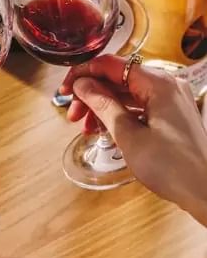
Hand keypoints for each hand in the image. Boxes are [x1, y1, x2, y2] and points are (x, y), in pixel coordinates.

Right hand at [61, 55, 206, 224]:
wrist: (206, 193)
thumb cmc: (173, 167)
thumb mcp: (129, 136)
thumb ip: (103, 105)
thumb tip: (82, 85)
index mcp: (158, 83)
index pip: (111, 64)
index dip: (84, 73)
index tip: (65, 89)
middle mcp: (167, 85)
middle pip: (118, 79)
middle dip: (92, 94)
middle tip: (73, 115)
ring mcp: (171, 100)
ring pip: (127, 93)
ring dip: (103, 106)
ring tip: (86, 128)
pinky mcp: (171, 115)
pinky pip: (138, 106)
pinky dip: (119, 115)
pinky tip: (105, 130)